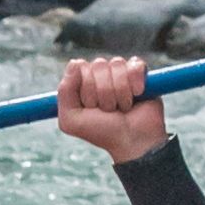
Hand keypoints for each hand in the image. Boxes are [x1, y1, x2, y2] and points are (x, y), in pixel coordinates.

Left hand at [55, 52, 170, 164]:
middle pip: (98, 65)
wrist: (131, 141)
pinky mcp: (140, 73)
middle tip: (109, 110)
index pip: (79, 67)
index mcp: (83, 82)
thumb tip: (76, 63)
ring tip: (123, 107)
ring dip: (120, 91)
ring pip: (117, 64)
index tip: (91, 108)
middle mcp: (101, 75)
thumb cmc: (102, 132)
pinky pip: (135, 64)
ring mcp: (121, 73)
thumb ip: (64, 92)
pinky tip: (137, 95)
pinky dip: (136, 81)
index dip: (86, 89)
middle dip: (103, 92)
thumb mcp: (71, 120)